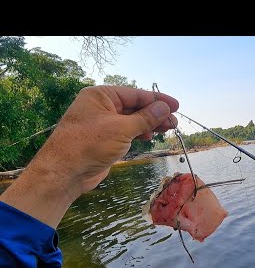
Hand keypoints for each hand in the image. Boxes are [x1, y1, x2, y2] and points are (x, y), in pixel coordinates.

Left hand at [0, 86, 178, 227]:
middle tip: (174, 122)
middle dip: (155, 114)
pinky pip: (126, 132)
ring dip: (150, 125)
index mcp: (101, 96)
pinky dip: (139, 134)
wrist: (65, 172)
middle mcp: (101, 107)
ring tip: (168, 129)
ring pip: (132, 121)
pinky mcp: (104, 140)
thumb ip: (145, 117)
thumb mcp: (121, 128)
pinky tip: (149, 137)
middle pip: (135, 107)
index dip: (157, 100)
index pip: (135, 94)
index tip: (176, 105)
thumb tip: (164, 107)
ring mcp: (103, 124)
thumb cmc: (90, 144)